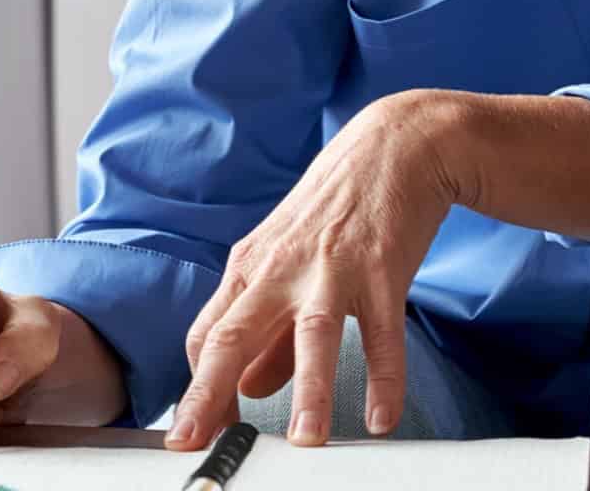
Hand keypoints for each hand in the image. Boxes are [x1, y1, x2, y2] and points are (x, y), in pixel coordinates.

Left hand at [169, 90, 465, 449]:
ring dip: (308, 392)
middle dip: (210, 394)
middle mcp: (281, 268)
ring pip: (312, 335)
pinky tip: (382, 418)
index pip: (206, 335)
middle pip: (234, 334)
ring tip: (306, 442)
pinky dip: (384, 378)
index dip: (197, 387)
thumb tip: (245, 388)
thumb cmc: (335, 208)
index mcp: (251, 266)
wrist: (394, 146)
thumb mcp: (287, 261)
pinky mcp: (382, 270)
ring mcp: (332, 269)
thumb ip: (267, 332)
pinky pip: (383, 334)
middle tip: (196, 443)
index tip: (194, 432)